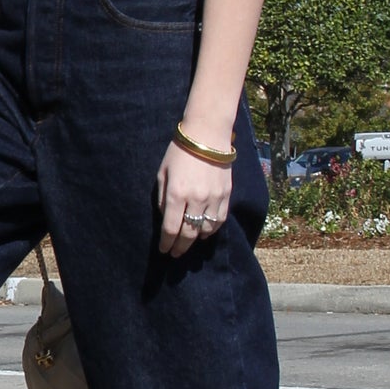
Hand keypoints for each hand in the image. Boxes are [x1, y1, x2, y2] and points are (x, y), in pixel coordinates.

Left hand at [156, 135, 232, 254]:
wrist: (207, 135)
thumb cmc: (179, 152)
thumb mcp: (163, 173)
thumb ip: (163, 198)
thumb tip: (167, 218)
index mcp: (177, 194)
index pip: (171, 229)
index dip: (166, 243)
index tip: (164, 250)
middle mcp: (196, 199)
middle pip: (188, 234)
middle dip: (180, 247)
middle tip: (175, 253)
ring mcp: (213, 198)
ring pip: (205, 230)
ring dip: (195, 240)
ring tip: (189, 242)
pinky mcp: (226, 195)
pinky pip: (219, 220)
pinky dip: (211, 229)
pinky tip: (204, 231)